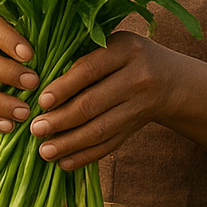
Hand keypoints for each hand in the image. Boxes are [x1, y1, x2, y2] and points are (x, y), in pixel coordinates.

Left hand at [29, 31, 178, 169]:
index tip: (42, 101)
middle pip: (93, 104)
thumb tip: (38, 79)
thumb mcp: (111, 43)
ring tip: (45, 151)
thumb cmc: (125, 55)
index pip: (90, 69)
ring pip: (100, 130)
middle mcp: (136, 79)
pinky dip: (85, 156)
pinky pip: (109, 146)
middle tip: (35, 129)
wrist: (170, 79)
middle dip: (61, 120)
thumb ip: (83, 55)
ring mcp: (139, 107)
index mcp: (125, 50)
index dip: (65, 87)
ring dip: (69, 143)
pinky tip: (64, 163)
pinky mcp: (135, 129)